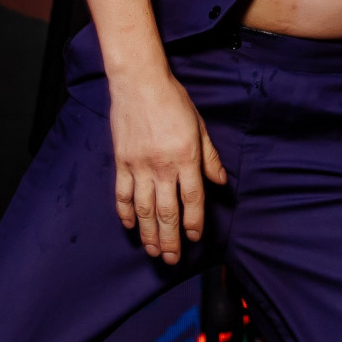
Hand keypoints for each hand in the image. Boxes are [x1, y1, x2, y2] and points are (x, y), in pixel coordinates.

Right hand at [110, 69, 226, 262]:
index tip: (195, 237)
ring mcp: (138, 165)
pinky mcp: (121, 161)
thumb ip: (209, 157)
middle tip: (173, 259)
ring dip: (149, 233)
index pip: (192, 198)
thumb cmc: (173, 100)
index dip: (194, 221)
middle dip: (171, 239)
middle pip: (166, 211)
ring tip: (154, 251)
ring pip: (144, 209)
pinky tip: (130, 226)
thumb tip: (220, 182)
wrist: (139, 82)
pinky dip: (125, 212)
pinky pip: (122, 193)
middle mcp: (161, 165)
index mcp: (185, 157)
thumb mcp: (199, 126)